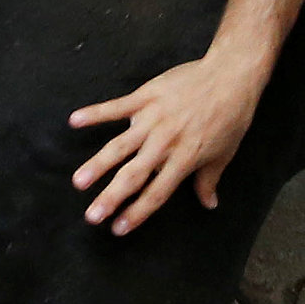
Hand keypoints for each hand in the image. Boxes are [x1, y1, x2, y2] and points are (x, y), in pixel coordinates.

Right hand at [70, 54, 264, 232]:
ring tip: (79, 181)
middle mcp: (165, 142)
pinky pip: (116, 106)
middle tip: (91, 216)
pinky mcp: (146, 97)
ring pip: (119, 146)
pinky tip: (73, 121)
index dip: (138, 212)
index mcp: (184, 158)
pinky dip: (95, 113)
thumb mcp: (224, 153)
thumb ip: (209, 180)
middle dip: (111, 197)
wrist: (230, 75)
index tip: (118, 228)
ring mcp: (153, 119)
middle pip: (133, 175)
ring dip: (97, 164)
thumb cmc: (231, 116)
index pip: (157, 192)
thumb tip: (209, 205)